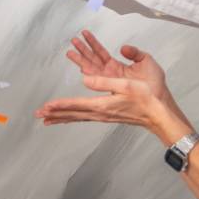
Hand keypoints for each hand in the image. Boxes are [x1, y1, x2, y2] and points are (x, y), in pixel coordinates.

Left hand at [35, 31, 185, 134]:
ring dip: (61, 117)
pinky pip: (85, 116)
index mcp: (103, 105)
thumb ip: (104, 82)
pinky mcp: (107, 115)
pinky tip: (68, 118)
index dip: (59, 105)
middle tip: (38, 115)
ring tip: (46, 120)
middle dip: (54, 114)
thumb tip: (84, 79)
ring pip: (77, 116)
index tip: (45, 107)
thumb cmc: (147, 97)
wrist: (160, 113)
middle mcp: (100, 113)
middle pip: (72, 114)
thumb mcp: (126, 85)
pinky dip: (73, 116)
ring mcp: (103, 116)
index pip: (76, 105)